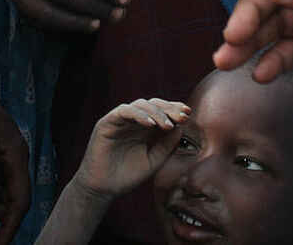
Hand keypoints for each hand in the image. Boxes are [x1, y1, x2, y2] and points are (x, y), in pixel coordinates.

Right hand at [74, 98, 189, 199]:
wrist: (104, 188)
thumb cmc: (128, 175)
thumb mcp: (154, 161)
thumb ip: (167, 145)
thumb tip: (181, 128)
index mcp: (145, 128)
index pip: (162, 111)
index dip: (174, 110)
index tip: (188, 114)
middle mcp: (133, 121)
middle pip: (153, 104)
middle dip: (169, 109)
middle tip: (182, 116)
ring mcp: (120, 120)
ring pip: (140, 105)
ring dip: (156, 112)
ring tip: (167, 125)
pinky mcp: (107, 122)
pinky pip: (124, 112)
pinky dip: (138, 115)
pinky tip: (150, 124)